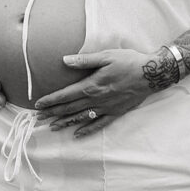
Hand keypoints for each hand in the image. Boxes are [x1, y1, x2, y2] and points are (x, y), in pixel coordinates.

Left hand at [33, 47, 154, 137]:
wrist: (151, 74)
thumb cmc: (128, 61)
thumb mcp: (106, 56)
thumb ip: (85, 60)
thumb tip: (64, 60)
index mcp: (92, 85)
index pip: (65, 95)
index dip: (51, 100)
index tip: (38, 104)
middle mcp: (96, 99)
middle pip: (70, 108)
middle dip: (53, 113)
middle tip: (38, 118)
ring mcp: (106, 108)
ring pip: (81, 118)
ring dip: (65, 123)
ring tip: (52, 127)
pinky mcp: (115, 112)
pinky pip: (98, 124)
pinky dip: (87, 130)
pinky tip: (77, 134)